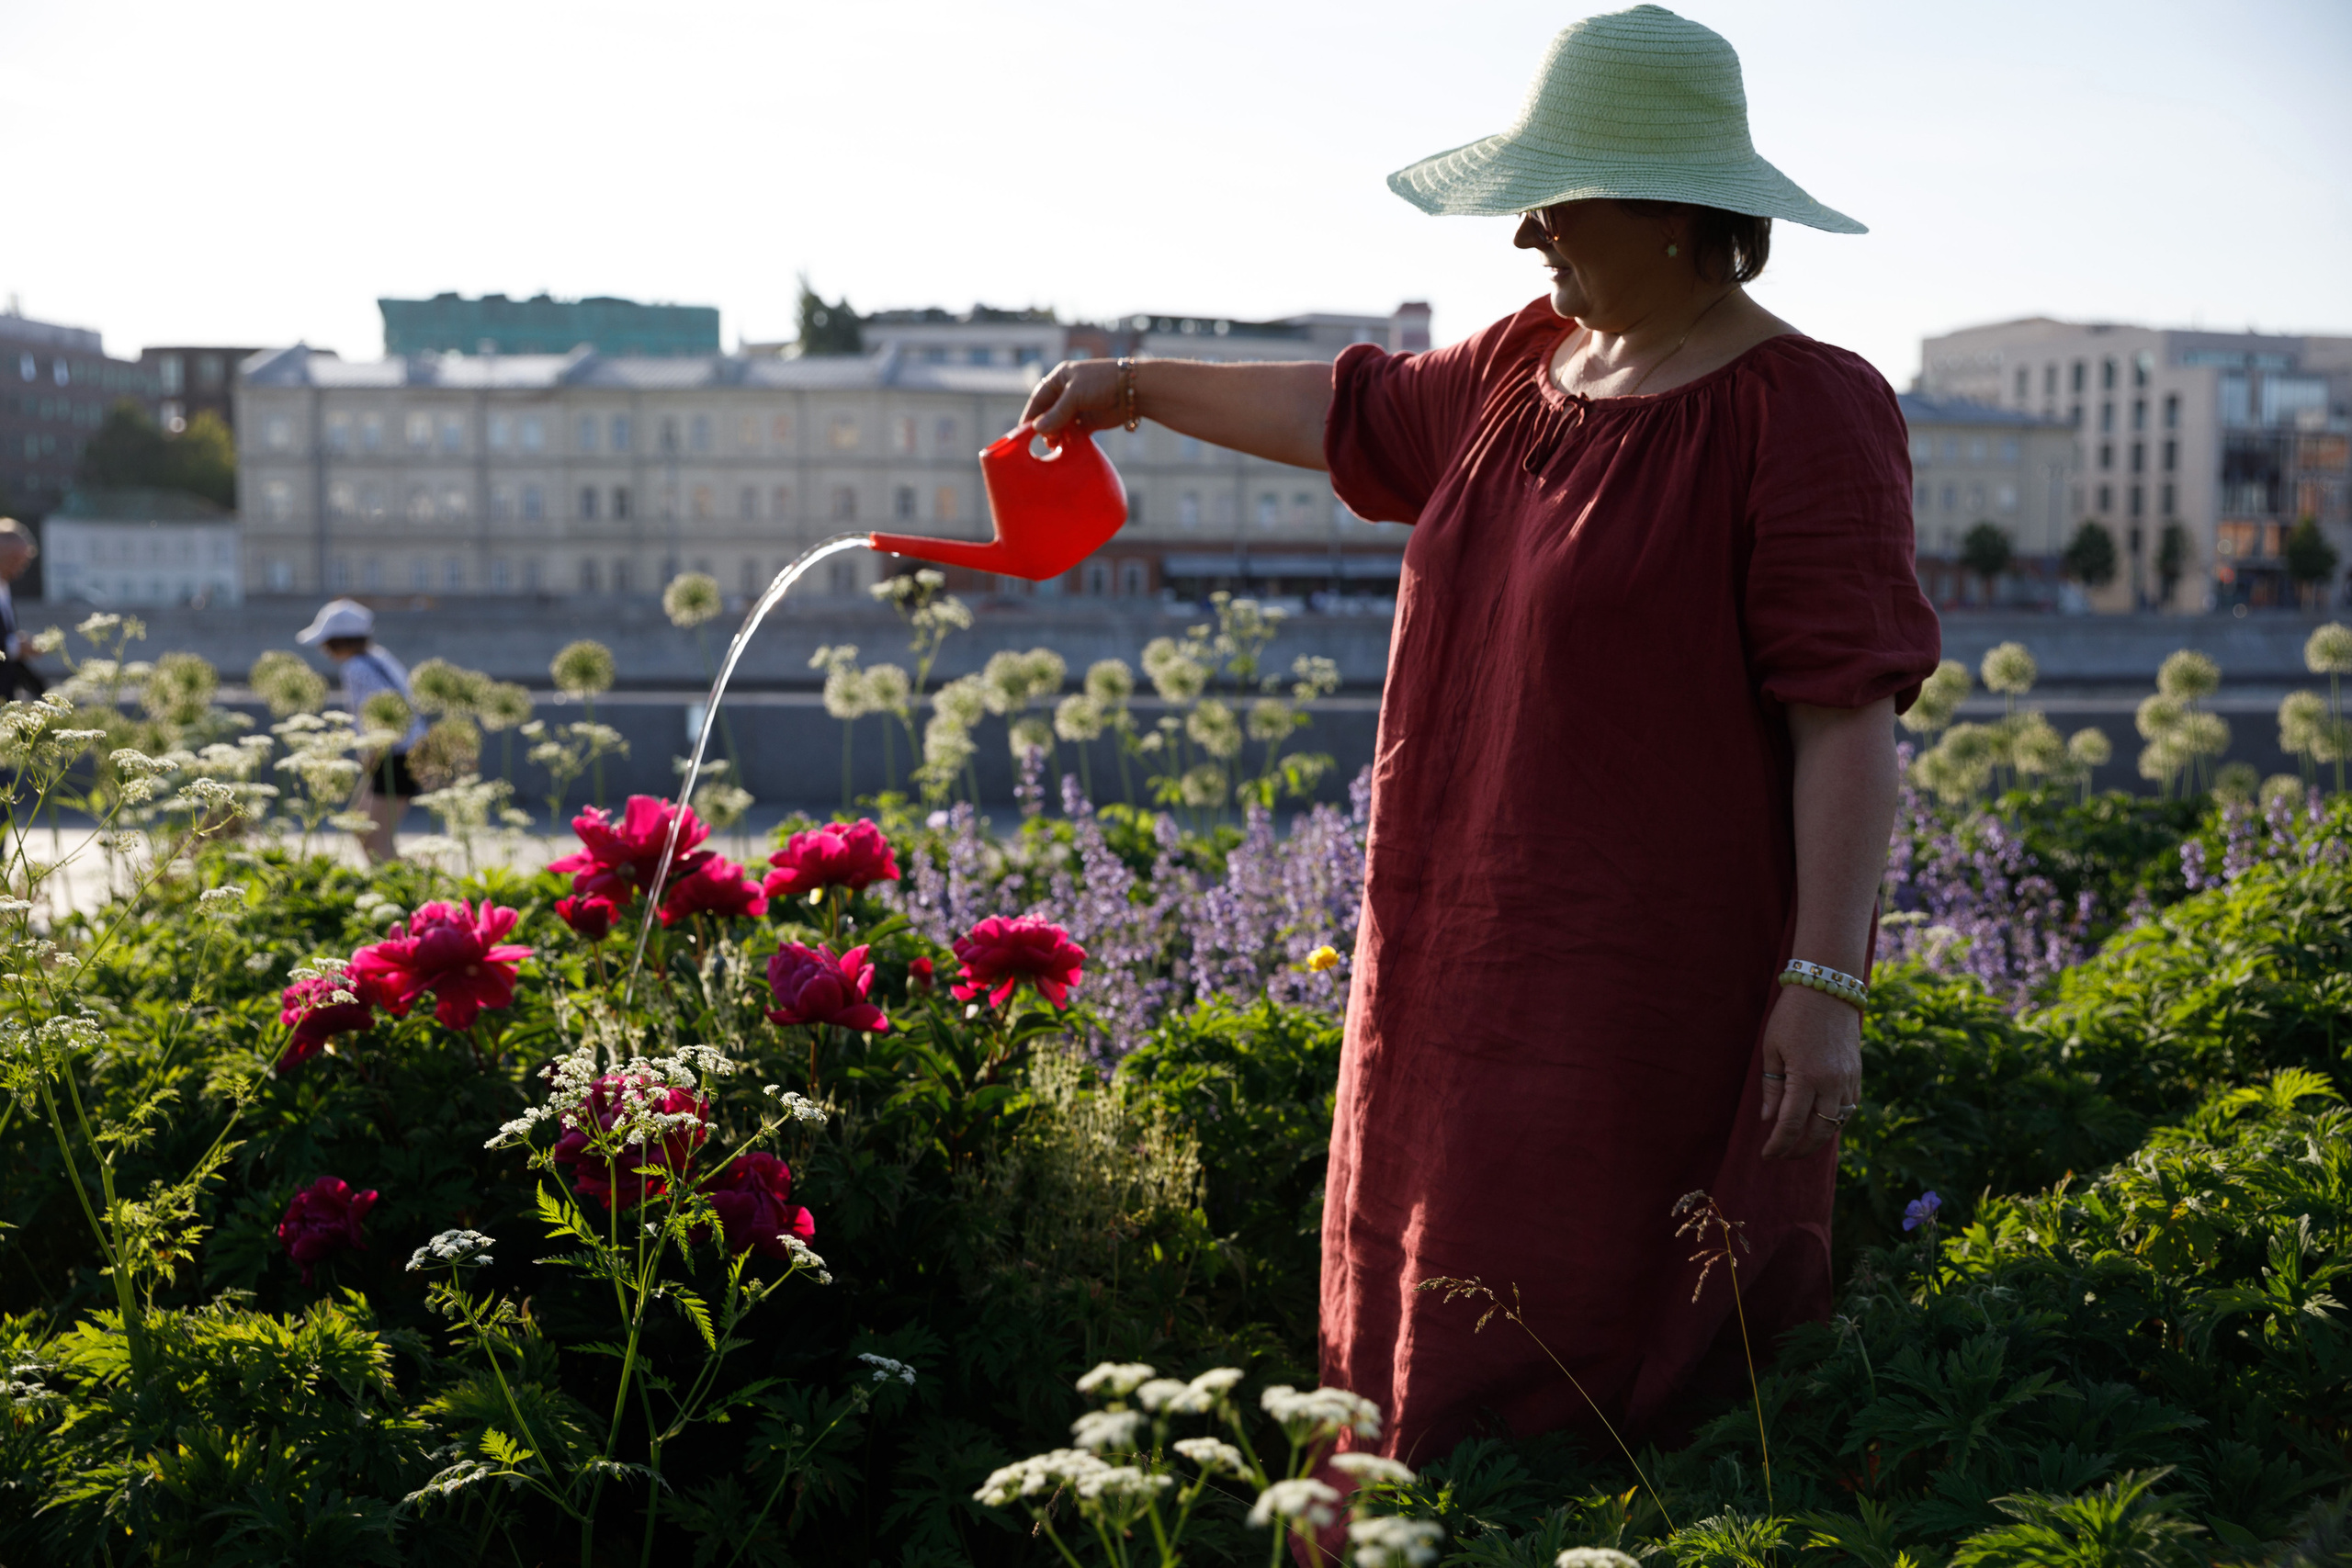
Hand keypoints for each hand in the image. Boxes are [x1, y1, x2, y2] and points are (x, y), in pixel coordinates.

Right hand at [1021, 359, 1125, 436]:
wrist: (1134, 390)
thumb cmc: (1102, 383)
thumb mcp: (1075, 394)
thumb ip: (1057, 413)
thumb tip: (1037, 429)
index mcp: (1060, 378)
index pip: (1039, 398)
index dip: (1031, 415)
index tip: (1023, 432)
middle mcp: (1067, 393)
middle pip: (1049, 414)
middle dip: (1045, 428)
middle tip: (1046, 441)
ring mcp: (1079, 408)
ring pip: (1061, 425)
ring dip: (1057, 435)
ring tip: (1055, 445)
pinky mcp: (1090, 421)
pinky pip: (1074, 433)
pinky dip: (1069, 440)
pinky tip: (1066, 449)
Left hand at [1757, 984, 1860, 1159]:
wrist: (1828, 988)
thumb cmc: (1791, 1016)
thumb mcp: (1772, 1049)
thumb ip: (1772, 1087)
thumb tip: (1769, 1120)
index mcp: (1805, 1077)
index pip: (1790, 1125)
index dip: (1778, 1144)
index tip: (1766, 1155)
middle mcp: (1831, 1083)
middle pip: (1818, 1131)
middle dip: (1799, 1149)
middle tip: (1782, 1155)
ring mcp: (1848, 1079)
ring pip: (1837, 1122)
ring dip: (1819, 1137)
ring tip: (1800, 1143)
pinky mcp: (1857, 1073)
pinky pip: (1850, 1107)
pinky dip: (1836, 1120)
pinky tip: (1822, 1122)